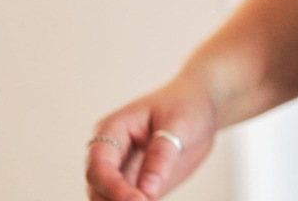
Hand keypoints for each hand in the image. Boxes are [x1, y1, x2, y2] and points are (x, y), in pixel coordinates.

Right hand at [85, 74, 218, 200]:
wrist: (201, 106)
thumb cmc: (187, 107)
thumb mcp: (178, 125)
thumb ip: (161, 156)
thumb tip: (147, 191)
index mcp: (111, 130)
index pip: (99, 167)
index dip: (113, 188)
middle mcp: (110, 153)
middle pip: (96, 188)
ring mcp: (121, 171)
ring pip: (107, 199)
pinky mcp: (136, 185)